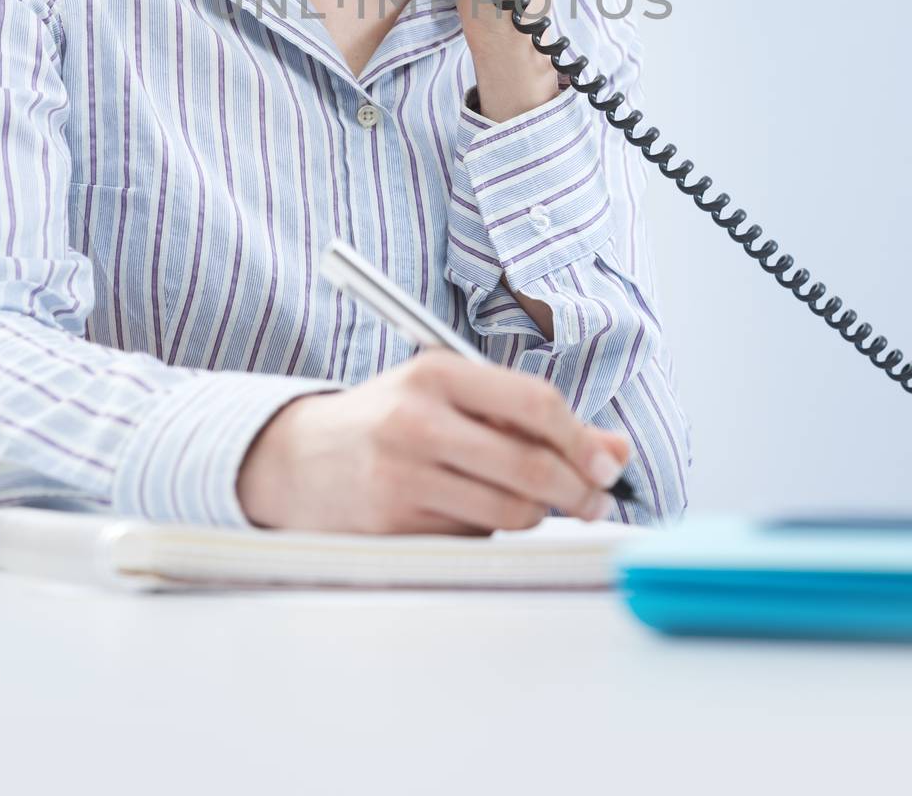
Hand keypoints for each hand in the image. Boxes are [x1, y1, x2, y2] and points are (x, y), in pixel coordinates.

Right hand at [236, 349, 631, 534]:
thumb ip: (531, 418)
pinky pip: (473, 538)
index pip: (533, 403)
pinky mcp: (393, 527)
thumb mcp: (452, 396)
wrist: (296, 459)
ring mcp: (402, 477)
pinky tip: (465, 512)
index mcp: (437, 373)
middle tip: (592, 500)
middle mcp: (416, 421)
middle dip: (576, 490)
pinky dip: (487, 532)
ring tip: (528, 503)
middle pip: (529, 466)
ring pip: (509, 512)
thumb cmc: (389, 419)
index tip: (606, 464)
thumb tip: (615, 450)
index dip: (581, 438)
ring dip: (535, 515)